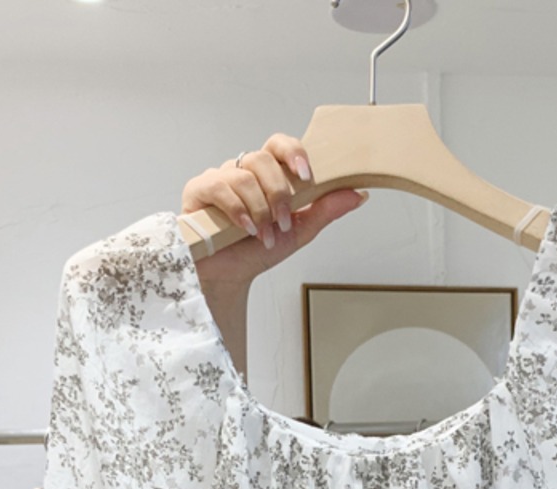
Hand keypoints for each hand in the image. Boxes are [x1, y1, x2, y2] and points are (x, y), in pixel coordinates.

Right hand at [180, 133, 367, 291]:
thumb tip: (358, 194)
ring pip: (244, 175)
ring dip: (260, 210)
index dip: (293, 153)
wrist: (229, 276)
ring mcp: (220, 178)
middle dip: (279, 193)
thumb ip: (325, 211)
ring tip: (264, 235)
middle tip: (283, 223)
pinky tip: (246, 228)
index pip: (280, 145)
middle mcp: (243, 171)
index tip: (306, 176)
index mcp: (267, 175)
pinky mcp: (198, 191)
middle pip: (263, 158)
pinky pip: (219, 187)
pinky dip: (238, 210)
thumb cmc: (257, 250)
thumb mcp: (298, 232)